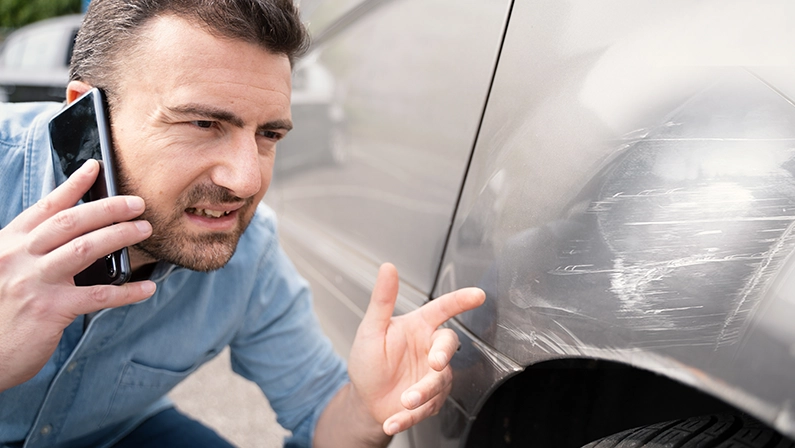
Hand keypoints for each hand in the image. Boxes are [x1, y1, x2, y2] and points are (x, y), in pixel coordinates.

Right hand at [0, 160, 154, 391]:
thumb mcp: (6, 273)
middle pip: (71, 221)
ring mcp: (33, 282)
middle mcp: (18, 257)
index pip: (46, 206)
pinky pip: (98, 295)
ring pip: (86, 248)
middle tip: (137, 204)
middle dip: (108, 208)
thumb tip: (81, 239)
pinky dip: (127, 291)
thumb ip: (34, 253)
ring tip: (144, 230)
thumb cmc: (0, 314)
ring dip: (120, 235)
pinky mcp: (49, 310)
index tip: (96, 168)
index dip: (73, 185)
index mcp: (9, 244)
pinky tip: (146, 288)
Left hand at [348, 263, 484, 435]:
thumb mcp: (371, 329)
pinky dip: (408, 417)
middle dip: (444, 354)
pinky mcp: (429, 401)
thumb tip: (387, 268)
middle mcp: (429, 350)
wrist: (364, 400)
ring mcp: (432, 376)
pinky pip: (426, 409)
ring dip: (423, 392)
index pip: (443, 309)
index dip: (461, 301)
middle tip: (435, 363)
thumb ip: (382, 300)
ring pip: (440, 381)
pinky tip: (392, 420)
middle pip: (448, 345)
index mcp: (418, 327)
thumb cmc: (369, 361)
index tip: (477, 295)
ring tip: (405, 400)